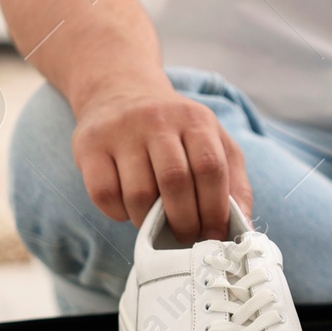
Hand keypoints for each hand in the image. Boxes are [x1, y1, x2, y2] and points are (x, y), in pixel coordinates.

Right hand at [71, 88, 252, 241]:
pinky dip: (119, 213)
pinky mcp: (89, 145)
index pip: (210, 168)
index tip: (214, 235)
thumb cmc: (175, 131)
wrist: (120, 92)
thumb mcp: (213, 142)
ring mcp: (120, 131)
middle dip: (185, 221)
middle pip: (175, 181)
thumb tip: (243, 226)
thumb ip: (234, 182)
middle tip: (187, 238)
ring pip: (138, 193)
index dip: (215, 209)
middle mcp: (157, 120)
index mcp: (195, 120)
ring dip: (150, 222)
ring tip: (157, 225)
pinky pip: (104, 194)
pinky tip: (128, 209)